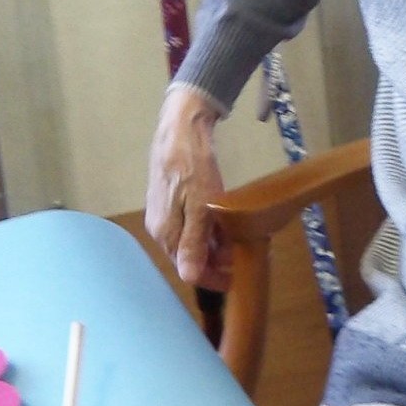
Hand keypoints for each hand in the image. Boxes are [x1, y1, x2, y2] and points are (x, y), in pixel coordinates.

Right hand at [145, 84, 231, 289]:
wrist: (181, 127)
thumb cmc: (192, 166)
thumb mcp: (199, 207)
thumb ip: (194, 243)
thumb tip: (189, 278)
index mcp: (165, 233)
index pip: (188, 270)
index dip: (213, 278)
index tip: (237, 278)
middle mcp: (161, 228)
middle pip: (189, 257)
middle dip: (216, 262)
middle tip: (244, 257)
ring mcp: (164, 213)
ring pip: (191, 242)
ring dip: (214, 247)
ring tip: (239, 242)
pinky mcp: (171, 200)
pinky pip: (190, 226)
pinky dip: (208, 230)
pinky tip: (224, 225)